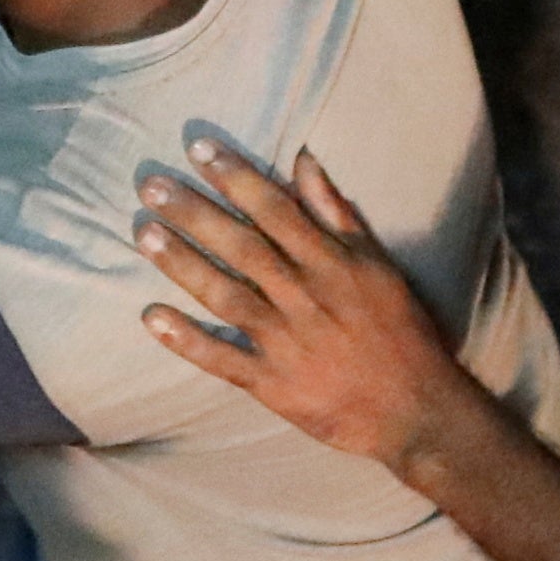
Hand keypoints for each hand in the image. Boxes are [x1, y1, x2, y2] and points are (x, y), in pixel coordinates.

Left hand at [135, 135, 482, 471]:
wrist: (417, 411)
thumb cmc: (400, 330)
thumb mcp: (378, 264)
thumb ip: (336, 212)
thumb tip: (303, 159)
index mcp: (331, 263)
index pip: (275, 209)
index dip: (235, 176)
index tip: (198, 149)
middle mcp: (304, 296)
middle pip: (241, 246)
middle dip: (193, 213)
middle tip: (150, 185)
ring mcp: (285, 342)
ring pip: (225, 295)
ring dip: (181, 264)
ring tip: (143, 233)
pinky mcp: (272, 384)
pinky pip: (222, 359)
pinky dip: (187, 340)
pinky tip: (152, 318)